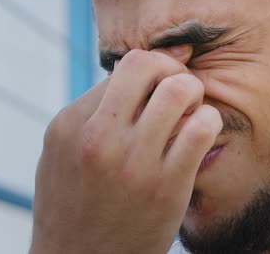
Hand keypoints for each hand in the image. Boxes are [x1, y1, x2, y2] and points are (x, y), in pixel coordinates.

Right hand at [29, 46, 222, 253]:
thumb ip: (90, 112)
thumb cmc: (73, 204)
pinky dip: (208, 122)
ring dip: (193, 94)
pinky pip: (202, 127)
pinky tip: (199, 136)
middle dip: (171, 69)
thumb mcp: (61, 152)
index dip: (148, 72)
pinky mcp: (167, 186)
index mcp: (70, 124)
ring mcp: (133, 162)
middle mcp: (98, 137)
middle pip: (148, 64)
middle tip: (177, 90)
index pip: (123, 67)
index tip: (157, 88)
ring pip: (180, 89)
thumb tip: (134, 74)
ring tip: (189, 112)